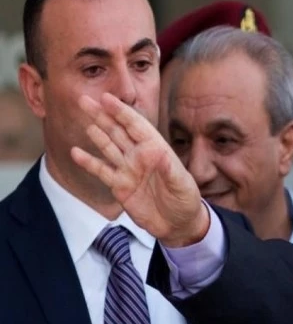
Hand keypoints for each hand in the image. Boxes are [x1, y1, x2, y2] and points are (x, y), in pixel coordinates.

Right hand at [71, 93, 207, 246]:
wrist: (178, 225)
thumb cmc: (186, 201)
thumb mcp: (181, 184)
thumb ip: (169, 168)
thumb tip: (158, 152)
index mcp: (156, 150)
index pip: (136, 126)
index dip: (121, 111)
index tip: (106, 98)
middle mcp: (139, 156)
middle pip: (117, 131)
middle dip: (102, 115)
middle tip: (84, 99)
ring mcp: (128, 170)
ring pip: (108, 146)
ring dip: (96, 133)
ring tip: (83, 118)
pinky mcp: (119, 186)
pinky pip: (102, 171)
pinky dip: (89, 162)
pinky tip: (76, 152)